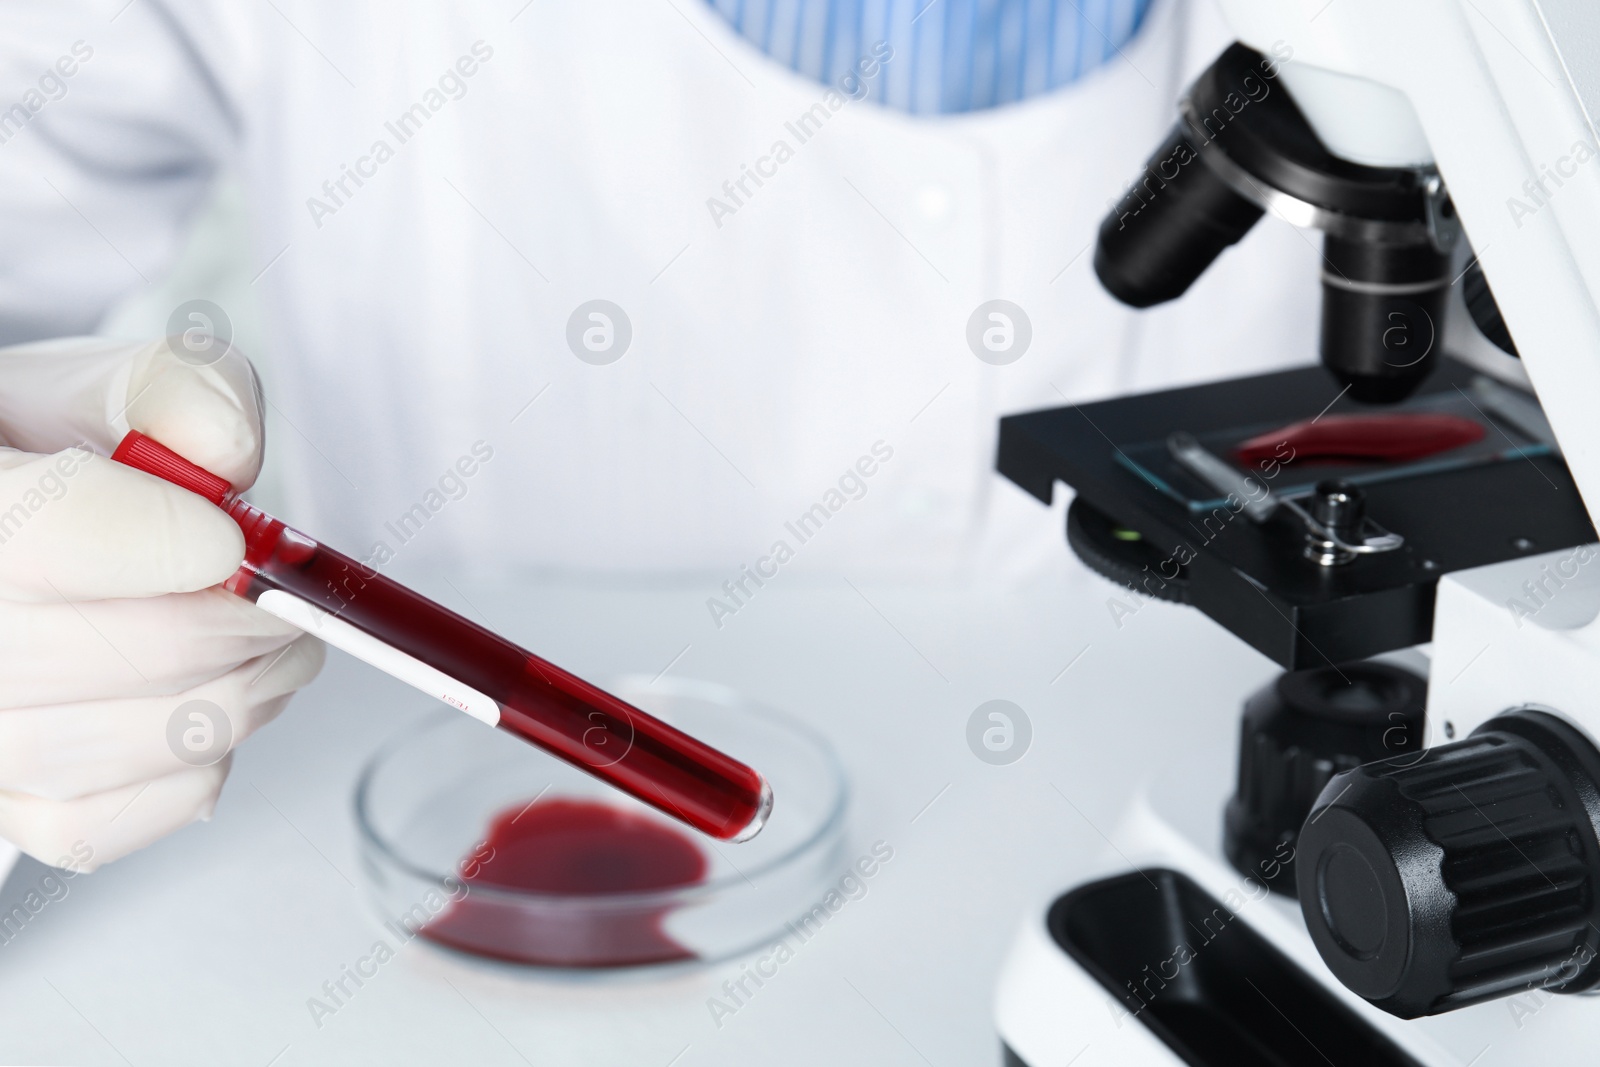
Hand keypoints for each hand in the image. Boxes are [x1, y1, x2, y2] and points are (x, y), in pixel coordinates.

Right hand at [0, 336, 323, 869]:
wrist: (12, 512)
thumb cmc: (45, 456)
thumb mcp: (102, 388)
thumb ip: (177, 392)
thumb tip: (227, 449)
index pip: (45, 537)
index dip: (160, 542)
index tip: (232, 539)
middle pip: (106, 653)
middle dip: (234, 625)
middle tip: (285, 600)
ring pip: (109, 750)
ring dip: (233, 697)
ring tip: (268, 647)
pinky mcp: (1, 801)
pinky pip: (94, 827)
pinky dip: (186, 775)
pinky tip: (206, 709)